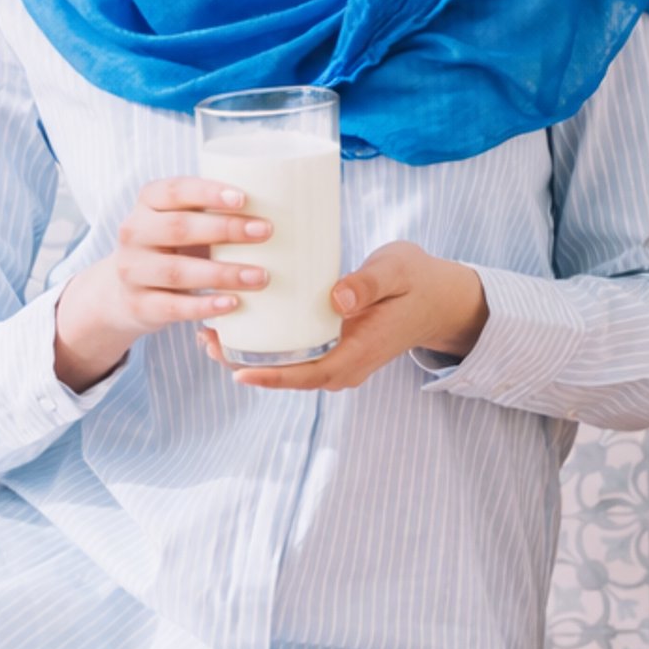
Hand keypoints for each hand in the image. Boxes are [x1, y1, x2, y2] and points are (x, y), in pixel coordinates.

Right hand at [55, 177, 272, 392]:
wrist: (126, 290)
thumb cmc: (176, 244)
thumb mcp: (186, 219)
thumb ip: (219, 209)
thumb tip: (291, 203)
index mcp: (150, 202)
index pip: (175, 190)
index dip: (208, 192)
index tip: (244, 198)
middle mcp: (134, 232)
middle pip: (179, 228)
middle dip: (225, 229)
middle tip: (266, 231)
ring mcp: (132, 270)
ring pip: (177, 271)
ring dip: (223, 273)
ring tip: (261, 276)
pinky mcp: (138, 305)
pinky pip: (171, 307)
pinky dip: (204, 306)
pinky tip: (232, 303)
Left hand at [198, 241, 486, 391]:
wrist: (441, 298)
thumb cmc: (419, 280)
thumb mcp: (399, 271)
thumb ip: (370, 283)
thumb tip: (337, 299)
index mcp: (361, 352)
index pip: (311, 375)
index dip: (273, 377)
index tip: (239, 370)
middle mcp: (346, 365)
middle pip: (288, 376)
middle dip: (245, 363)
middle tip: (208, 338)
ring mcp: (339, 359)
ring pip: (287, 368)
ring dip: (249, 355)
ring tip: (212, 333)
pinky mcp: (333, 348)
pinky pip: (293, 356)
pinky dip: (265, 346)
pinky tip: (242, 324)